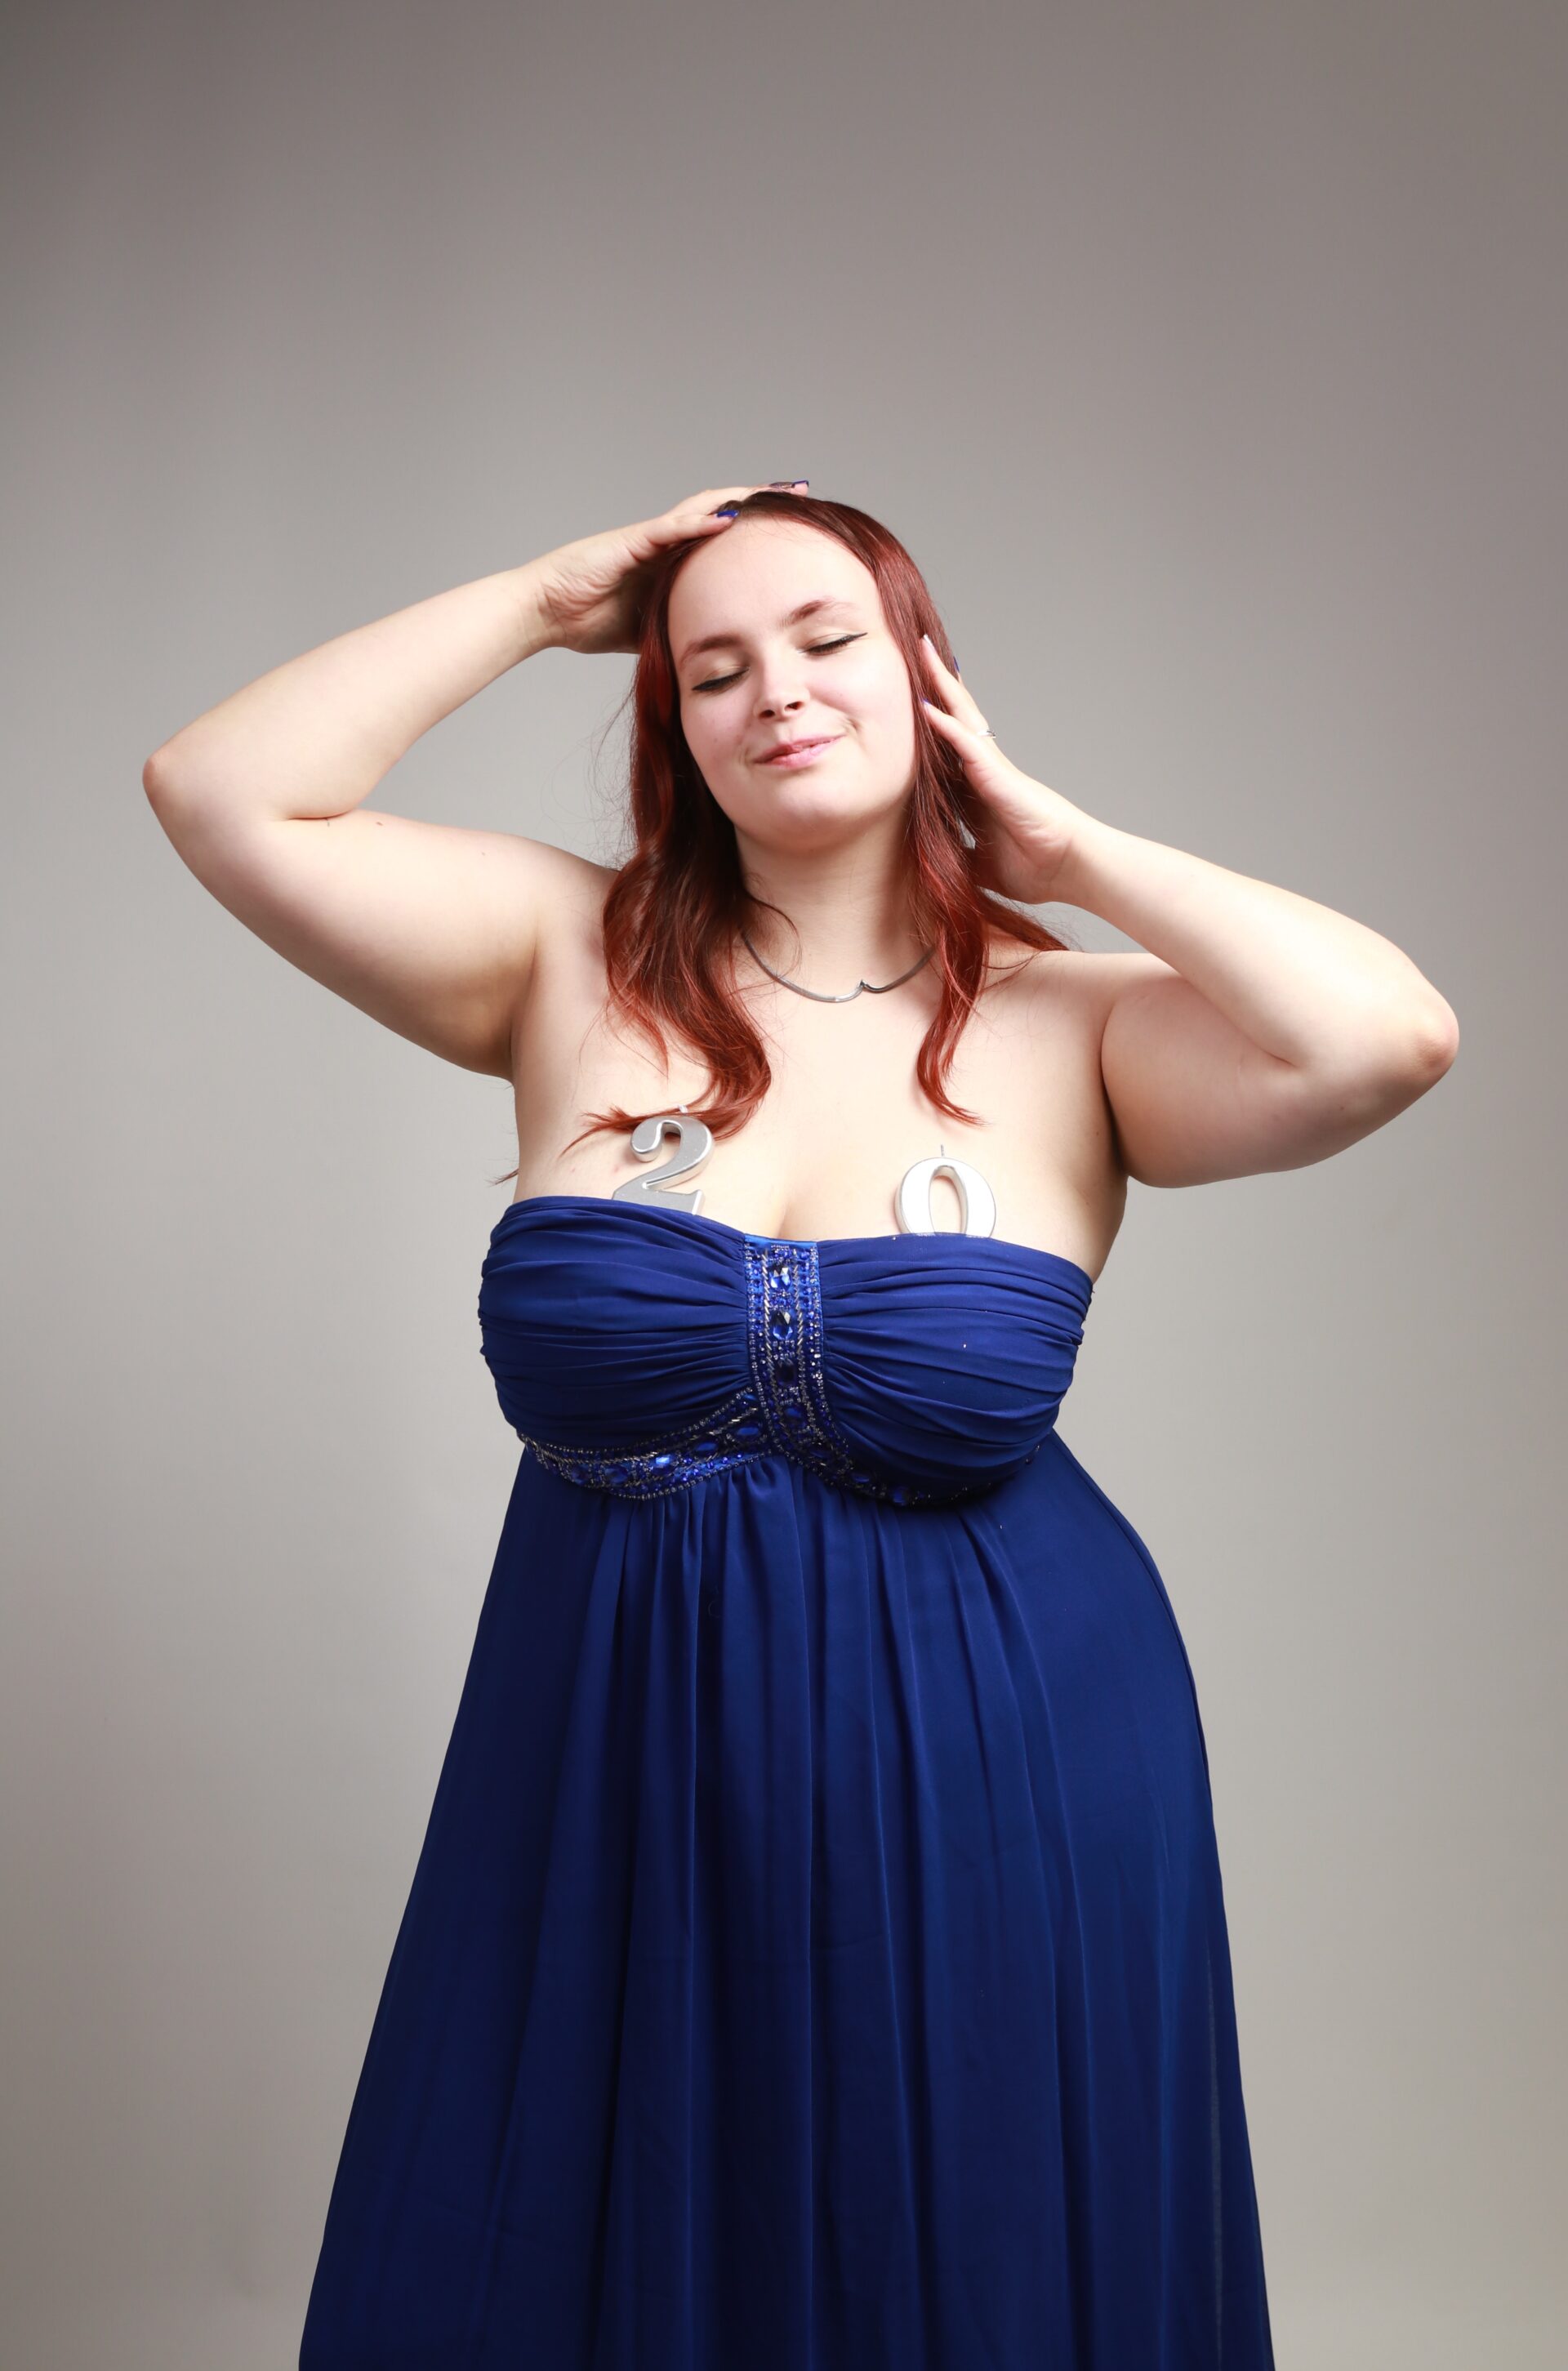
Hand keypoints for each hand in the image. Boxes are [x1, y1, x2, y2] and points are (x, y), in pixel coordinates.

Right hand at [530, 482, 808, 654]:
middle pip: (722, 511)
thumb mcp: (648, 629)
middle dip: (762, 499)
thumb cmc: (586, 619)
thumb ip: (676, 627)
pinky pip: (669, 529)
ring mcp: (649, 538)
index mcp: (671, 561)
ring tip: (776, 492)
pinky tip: (729, 518)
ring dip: (740, 499)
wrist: (545, 612)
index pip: (722, 536)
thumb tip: (707, 650)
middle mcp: (665, 542)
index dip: (758, 528)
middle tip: (801, 491)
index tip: (794, 524)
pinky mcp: (630, 543)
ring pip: (702, 509)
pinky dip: (699, 522)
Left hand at [918, 635, 1087, 904]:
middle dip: (937, 685)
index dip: (933, 722)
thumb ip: (959, 853)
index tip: (915, 697)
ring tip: (922, 651)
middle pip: (956, 718)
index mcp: (980, 790)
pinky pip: (966, 744)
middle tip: (919, 650)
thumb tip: (935, 863)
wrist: (1068, 870)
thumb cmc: (1035, 867)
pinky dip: (945, 725)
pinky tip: (926, 704)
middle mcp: (986, 771)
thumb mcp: (980, 862)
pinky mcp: (998, 777)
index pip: (950, 748)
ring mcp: (992, 770)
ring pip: (961, 717)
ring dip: (941, 685)